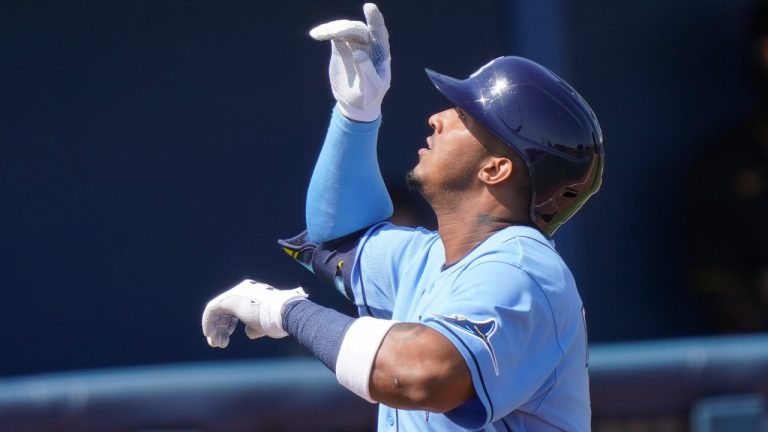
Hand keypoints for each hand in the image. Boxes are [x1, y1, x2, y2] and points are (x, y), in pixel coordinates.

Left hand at [201, 279, 307, 347]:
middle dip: (222, 327)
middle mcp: (243, 290)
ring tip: (216, 344)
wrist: (285, 313)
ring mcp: (236, 293)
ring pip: (218, 310)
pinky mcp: (229, 299)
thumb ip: (254, 326)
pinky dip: (209, 322)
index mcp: (253, 292)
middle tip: (219, 343)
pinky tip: (210, 335)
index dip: (230, 322)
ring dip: (216, 328)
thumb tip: (248, 332)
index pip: (236, 307)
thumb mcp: (265, 323)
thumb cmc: (279, 320)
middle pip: (226, 309)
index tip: (228, 335)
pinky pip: (212, 309)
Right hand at [309, 3, 389, 121]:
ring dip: (334, 28)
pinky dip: (326, 32)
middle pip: (359, 29)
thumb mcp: (371, 87)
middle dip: (347, 28)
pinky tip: (316, 34)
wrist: (356, 103)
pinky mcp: (341, 48)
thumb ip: (367, 70)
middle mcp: (369, 45)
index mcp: (381, 53)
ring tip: (321, 34)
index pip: (380, 33)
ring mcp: (354, 44)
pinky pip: (334, 35)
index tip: (370, 7)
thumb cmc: (369, 96)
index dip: (375, 20)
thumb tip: (359, 53)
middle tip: (334, 34)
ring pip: (345, 29)